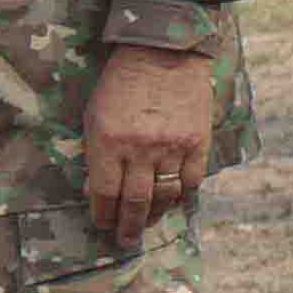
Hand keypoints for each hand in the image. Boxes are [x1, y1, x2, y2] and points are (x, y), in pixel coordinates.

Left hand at [81, 42, 219, 245]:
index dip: (102, 215)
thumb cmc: (120, 82)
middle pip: (133, 202)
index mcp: (106, 141)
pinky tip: (173, 200)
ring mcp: (171, 147)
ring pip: (163, 196)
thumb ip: (96, 152)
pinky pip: (190, 181)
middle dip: (128, 226)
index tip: (103, 225)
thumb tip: (101, 190)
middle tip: (126, 241)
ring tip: (148, 223)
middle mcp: (138, 149)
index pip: (103, 193)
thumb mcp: (95, 114)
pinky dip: (181, 195)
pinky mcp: (197, 142)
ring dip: (154, 215)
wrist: (163, 52)